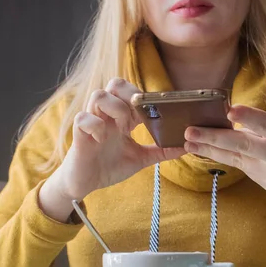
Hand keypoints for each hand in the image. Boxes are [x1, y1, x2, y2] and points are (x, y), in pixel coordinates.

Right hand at [40, 78, 184, 220]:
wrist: (85, 184)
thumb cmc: (109, 166)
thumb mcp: (140, 158)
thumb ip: (161, 151)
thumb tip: (187, 147)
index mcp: (121, 117)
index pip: (131, 90)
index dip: (142, 98)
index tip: (150, 116)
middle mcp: (106, 114)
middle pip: (115, 83)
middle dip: (129, 96)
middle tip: (135, 119)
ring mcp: (91, 122)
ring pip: (99, 95)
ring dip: (115, 110)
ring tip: (121, 130)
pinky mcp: (78, 134)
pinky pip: (82, 118)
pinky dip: (95, 126)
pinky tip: (102, 140)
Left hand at [184, 105, 265, 217]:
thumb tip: (239, 125)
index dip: (250, 118)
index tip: (229, 111)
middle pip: (245, 146)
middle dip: (214, 138)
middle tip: (190, 132)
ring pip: (239, 160)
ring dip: (212, 151)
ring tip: (190, 143)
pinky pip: (249, 171)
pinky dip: (233, 160)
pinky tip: (215, 152)